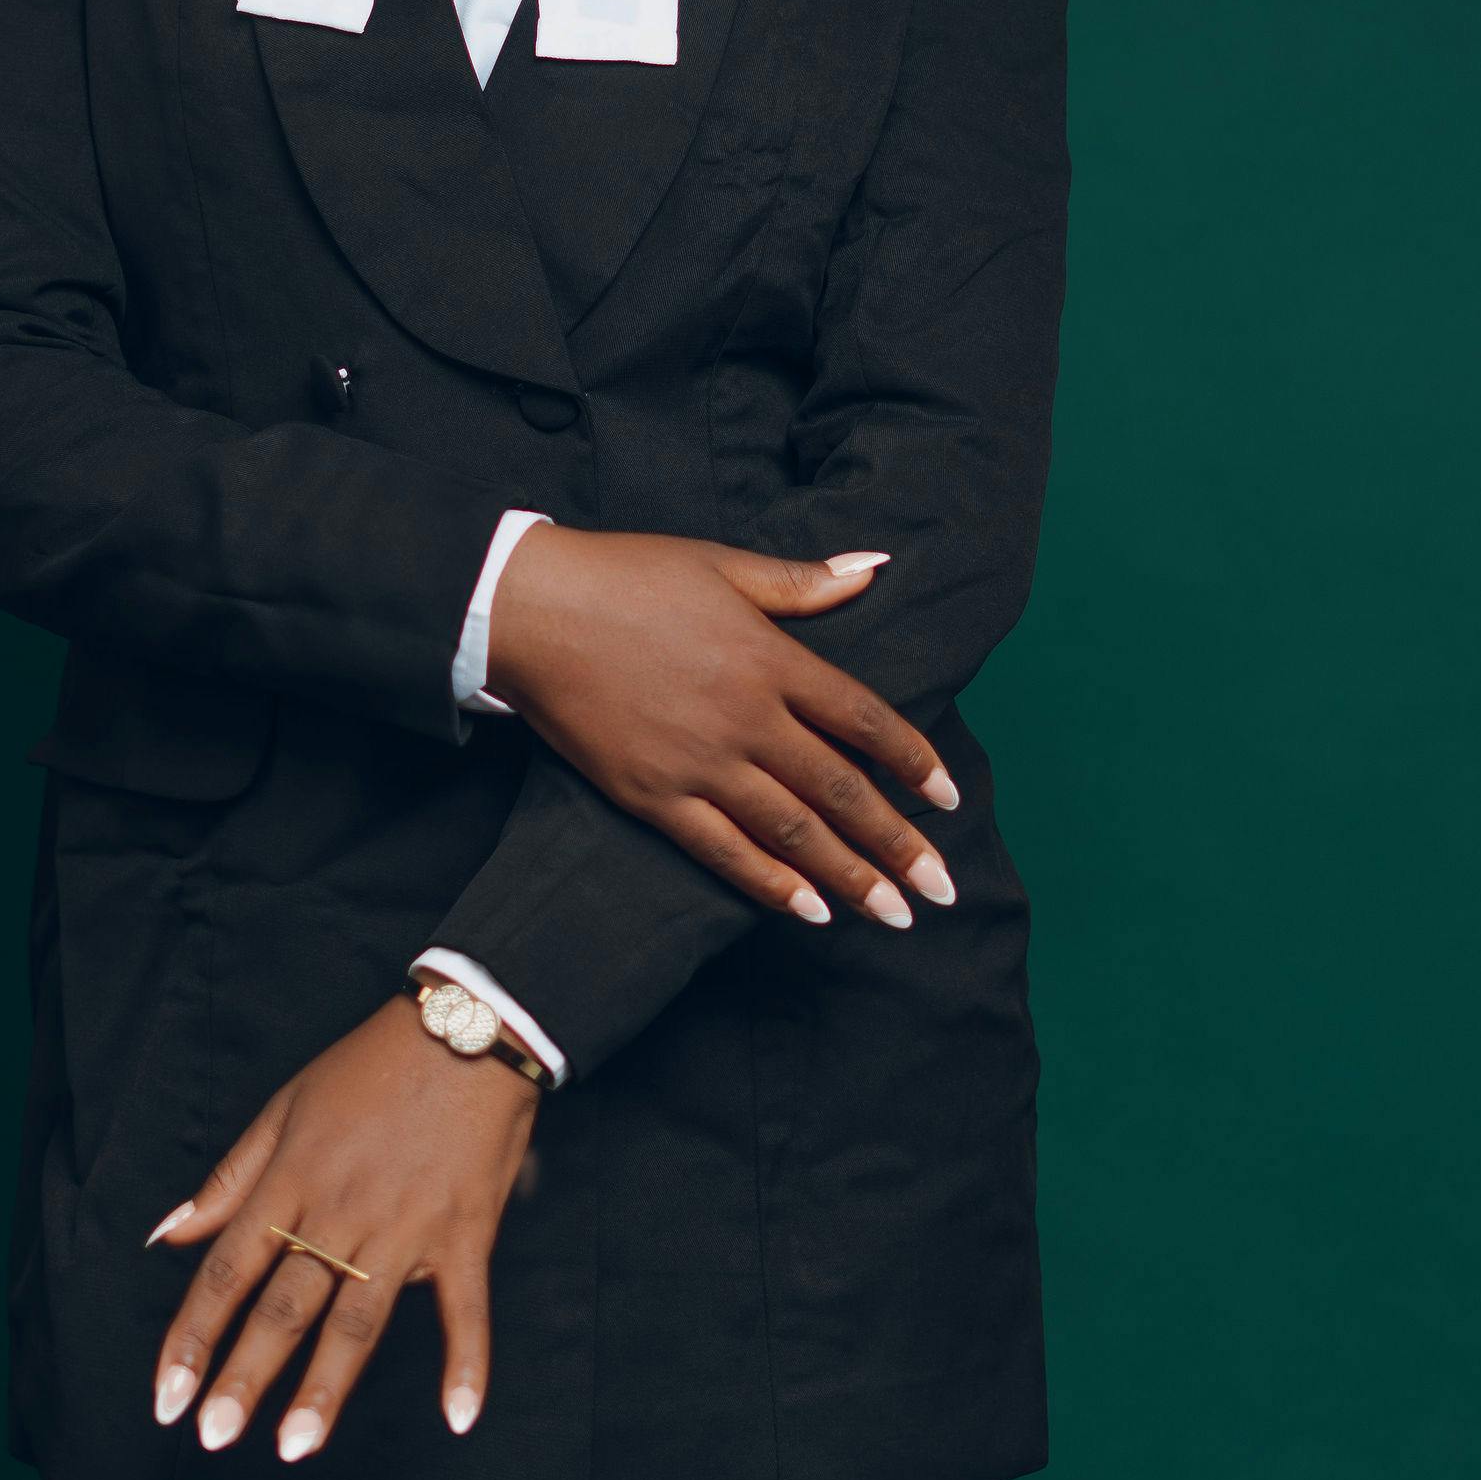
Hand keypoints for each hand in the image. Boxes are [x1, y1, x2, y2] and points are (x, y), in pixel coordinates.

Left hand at [145, 997, 536, 1458]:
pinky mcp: (465, 1234)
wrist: (465, 1028)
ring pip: (358, 1321)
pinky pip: (465, 1309)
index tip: (167, 1398)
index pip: (227, 1273)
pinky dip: (467, 1363)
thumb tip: (165, 1235)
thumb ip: (227, 1180)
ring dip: (326, 1388)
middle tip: (217, 1439)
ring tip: (295, 1447)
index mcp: (290, 1182)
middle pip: (284, 1307)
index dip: (193, 1338)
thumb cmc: (369, 1066)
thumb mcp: (283, 1108)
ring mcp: (406, 1228)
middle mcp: (340, 1213)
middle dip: (245, 1377)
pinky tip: (459, 1418)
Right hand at [482, 528, 961, 925]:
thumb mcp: (722, 564)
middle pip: (841, 790)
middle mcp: (746, 718)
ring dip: (850, 877)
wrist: (531, 610)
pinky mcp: (653, 796)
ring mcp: (700, 763)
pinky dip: (770, 884)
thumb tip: (875, 566)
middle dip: (899, 844)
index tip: (949, 799)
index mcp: (771, 658)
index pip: (865, 720)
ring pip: (793, 832)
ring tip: (893, 915)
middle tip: (943, 888)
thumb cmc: (627, 576)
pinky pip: (723, 851)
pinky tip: (810, 911)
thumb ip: (803, 582)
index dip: (914, 761)